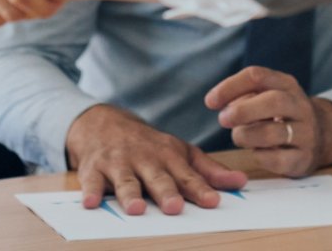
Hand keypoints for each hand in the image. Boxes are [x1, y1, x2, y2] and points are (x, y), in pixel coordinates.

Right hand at [64, 104, 247, 215]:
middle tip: (175, 206)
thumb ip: (208, 170)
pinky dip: (90, 191)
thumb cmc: (148, 146)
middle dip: (166, 191)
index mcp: (167, 156)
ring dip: (129, 193)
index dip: (200, 189)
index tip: (213, 201)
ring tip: (135, 208)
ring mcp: (118, 163)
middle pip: (157, 177)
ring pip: (125, 180)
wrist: (102, 123)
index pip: (187, 175)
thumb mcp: (179, 152)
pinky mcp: (93, 168)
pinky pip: (90, 181)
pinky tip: (91, 203)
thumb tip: (241, 182)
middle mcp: (144, 158)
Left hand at [204, 67, 331, 176]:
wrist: (322, 135)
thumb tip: (218, 102)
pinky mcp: (304, 159)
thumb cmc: (282, 113)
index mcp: (286, 84)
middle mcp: (299, 105)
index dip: (230, 87)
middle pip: (272, 101)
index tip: (210, 101)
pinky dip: (260, 156)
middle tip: (223, 119)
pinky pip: (278, 159)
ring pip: (273, 132)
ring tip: (237, 137)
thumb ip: (244, 95)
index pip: (256, 76)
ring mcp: (305, 133)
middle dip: (243, 110)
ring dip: (247, 135)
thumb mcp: (268, 95)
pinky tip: (256, 152)